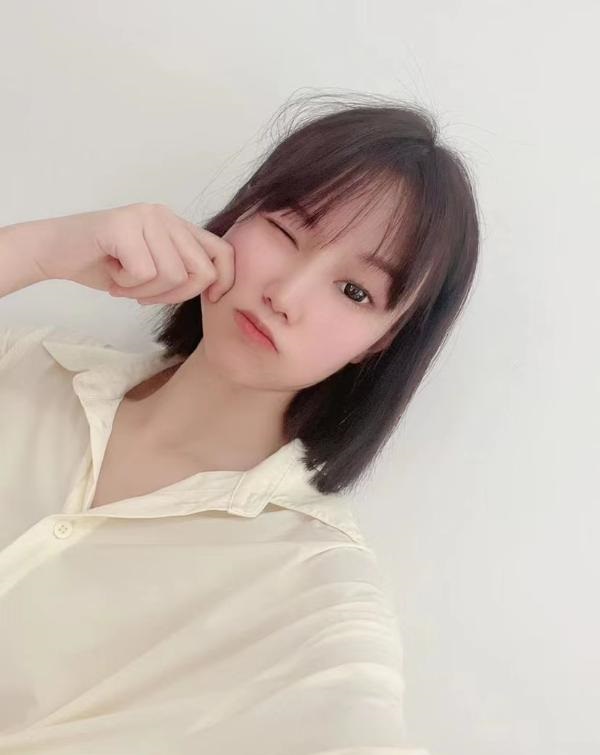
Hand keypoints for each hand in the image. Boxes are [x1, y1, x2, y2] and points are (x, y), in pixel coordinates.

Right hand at [32, 202, 235, 304]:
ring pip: (173, 276)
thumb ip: (182, 272)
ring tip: (123, 281)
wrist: (53, 251)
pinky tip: (111, 272)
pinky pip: (144, 273)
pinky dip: (126, 285)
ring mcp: (145, 217)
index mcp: (176, 225)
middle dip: (175, 295)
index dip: (224, 280)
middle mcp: (165, 215)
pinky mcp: (124, 226)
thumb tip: (216, 288)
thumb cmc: (103, 264)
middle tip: (143, 295)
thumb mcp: (153, 270)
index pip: (222, 251)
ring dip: (144, 292)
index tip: (211, 299)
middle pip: (201, 271)